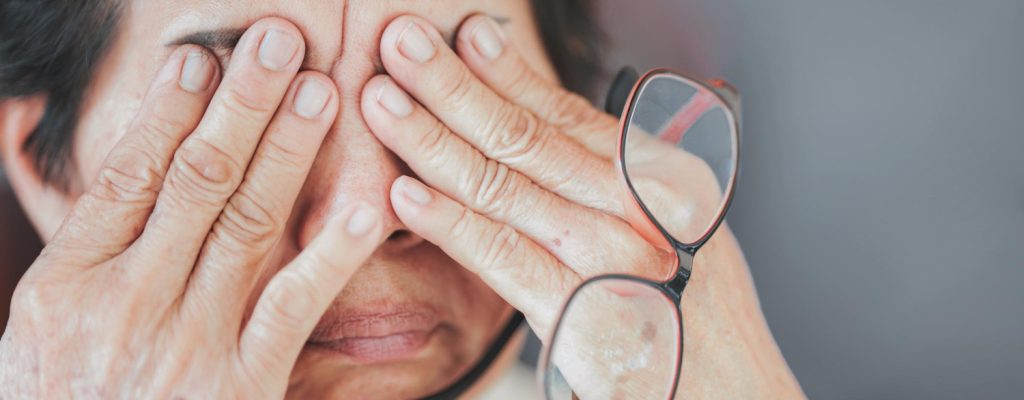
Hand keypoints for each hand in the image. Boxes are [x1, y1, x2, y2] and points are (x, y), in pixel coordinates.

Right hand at [0, 18, 382, 397]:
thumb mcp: (36, 326)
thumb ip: (78, 240)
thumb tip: (67, 143)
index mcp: (67, 282)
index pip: (128, 173)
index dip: (170, 108)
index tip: (205, 57)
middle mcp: (128, 301)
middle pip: (194, 179)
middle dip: (243, 102)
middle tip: (281, 39)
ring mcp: (189, 341)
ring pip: (246, 222)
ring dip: (289, 149)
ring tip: (322, 88)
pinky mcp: (244, 380)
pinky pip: (295, 302)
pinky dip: (334, 248)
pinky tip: (368, 201)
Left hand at [360, 14, 802, 397]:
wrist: (733, 388)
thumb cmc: (698, 307)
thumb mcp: (672, 222)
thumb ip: (617, 173)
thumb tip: (554, 119)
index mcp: (656, 176)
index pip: (564, 112)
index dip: (505, 70)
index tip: (462, 34)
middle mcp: (634, 207)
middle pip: (523, 136)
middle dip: (453, 84)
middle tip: (401, 43)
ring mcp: (606, 260)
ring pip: (502, 185)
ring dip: (433, 139)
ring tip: (383, 101)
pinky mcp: (578, 315)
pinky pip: (503, 258)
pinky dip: (451, 224)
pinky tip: (406, 193)